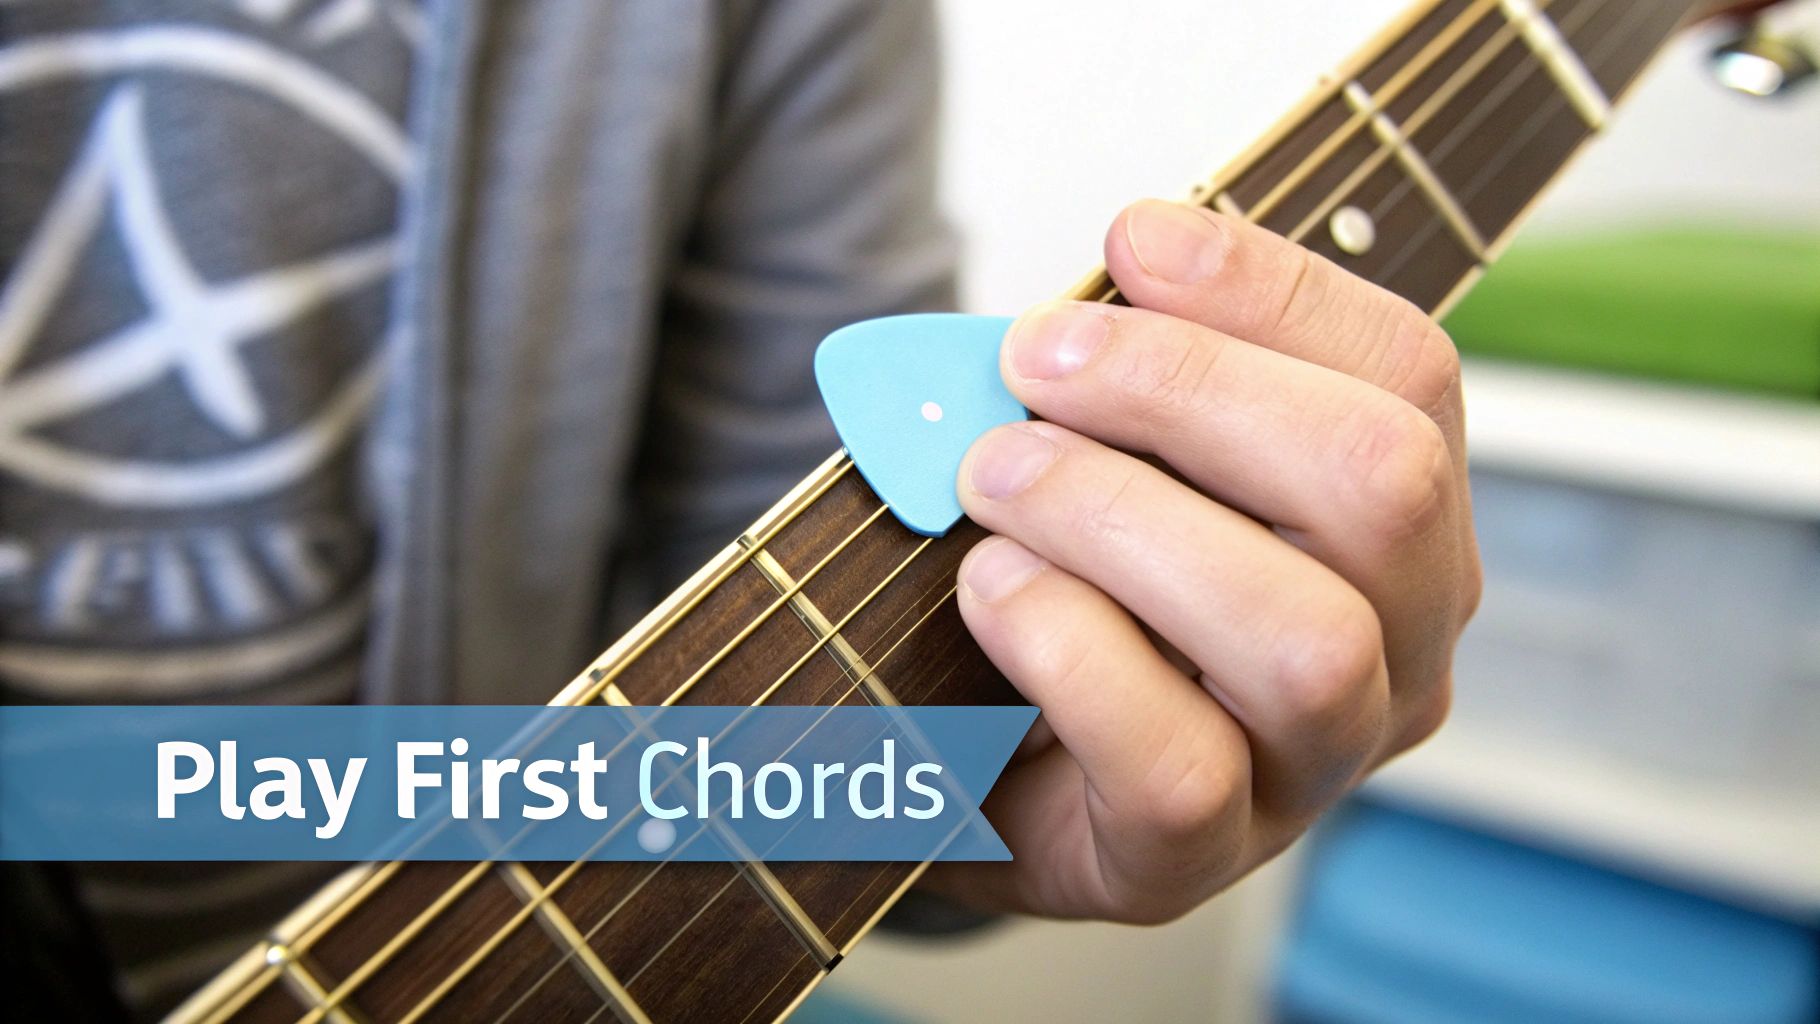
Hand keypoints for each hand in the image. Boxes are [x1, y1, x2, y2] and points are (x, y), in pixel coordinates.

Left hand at [929, 200, 1480, 922]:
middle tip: (1036, 364)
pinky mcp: (1199, 861)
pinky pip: (1179, 764)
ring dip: (1118, 518)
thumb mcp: (1106, 447)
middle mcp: (1397, 645)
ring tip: (995, 478)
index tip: (1131, 240)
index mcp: (1400, 520)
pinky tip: (993, 593)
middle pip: (1380, 485)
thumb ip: (1127, 365)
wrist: (968, 754)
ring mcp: (1313, 766)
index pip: (1407, 375)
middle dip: (1188, 389)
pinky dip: (1067, 648)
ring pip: (1300, 637)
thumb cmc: (1059, 577)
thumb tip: (1119, 270)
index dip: (1272, 290)